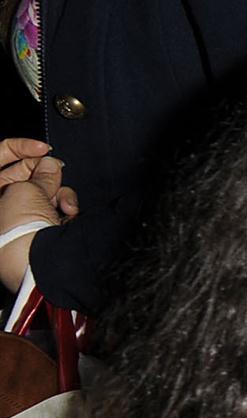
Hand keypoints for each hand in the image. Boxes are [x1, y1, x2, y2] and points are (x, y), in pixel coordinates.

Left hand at [0, 138, 73, 293]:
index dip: (21, 148)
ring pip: (42, 194)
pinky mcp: (39, 235)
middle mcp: (1, 209)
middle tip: (57, 172)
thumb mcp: (25, 191)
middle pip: (22, 177)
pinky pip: (54, 212)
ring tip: (64, 205)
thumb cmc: (17, 234)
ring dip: (58, 194)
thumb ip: (38, 173)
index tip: (43, 149)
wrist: (37, 269)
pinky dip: (65, 211)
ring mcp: (18, 223)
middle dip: (44, 174)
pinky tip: (69, 216)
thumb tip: (49, 166)